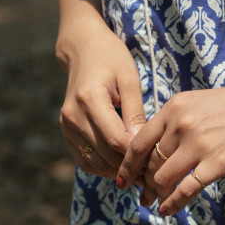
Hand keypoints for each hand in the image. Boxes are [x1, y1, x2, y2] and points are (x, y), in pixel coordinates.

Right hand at [58, 5, 150, 180]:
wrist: (82, 49)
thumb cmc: (111, 58)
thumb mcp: (130, 79)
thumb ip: (135, 112)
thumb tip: (143, 145)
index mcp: (89, 98)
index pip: (115, 139)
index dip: (137, 155)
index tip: (158, 161)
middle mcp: (73, 115)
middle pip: (105, 154)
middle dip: (131, 167)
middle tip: (156, 174)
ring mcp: (66, 125)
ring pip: (94, 162)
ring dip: (118, 172)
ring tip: (143, 175)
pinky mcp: (66, 131)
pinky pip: (84, 160)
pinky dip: (104, 168)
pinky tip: (123, 168)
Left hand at [116, 71, 224, 214]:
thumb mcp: (201, 102)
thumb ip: (177, 121)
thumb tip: (156, 148)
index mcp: (175, 107)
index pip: (138, 141)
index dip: (127, 164)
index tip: (122, 179)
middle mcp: (182, 124)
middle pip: (149, 163)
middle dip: (143, 183)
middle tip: (143, 196)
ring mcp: (200, 144)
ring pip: (163, 178)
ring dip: (157, 195)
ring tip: (156, 203)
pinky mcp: (219, 162)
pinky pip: (186, 189)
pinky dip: (173, 204)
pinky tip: (168, 210)